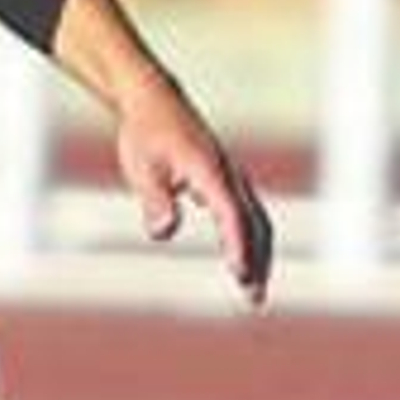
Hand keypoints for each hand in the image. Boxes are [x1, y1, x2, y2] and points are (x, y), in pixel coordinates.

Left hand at [115, 77, 273, 305]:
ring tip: (254, 292)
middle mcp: (228, 175)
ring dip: (259, 256)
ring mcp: (231, 178)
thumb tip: (163, 233)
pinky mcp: (227, 182)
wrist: (155, 102)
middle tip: (254, 297)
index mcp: (209, 170)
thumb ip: (154, 199)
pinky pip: (247, 216)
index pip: (230, 213)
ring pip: (256, 221)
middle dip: (258, 260)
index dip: (237, 244)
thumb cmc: (145, 134)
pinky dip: (250, 241)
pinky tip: (243, 266)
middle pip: (254, 222)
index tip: (239, 273)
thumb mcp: (140, 167)